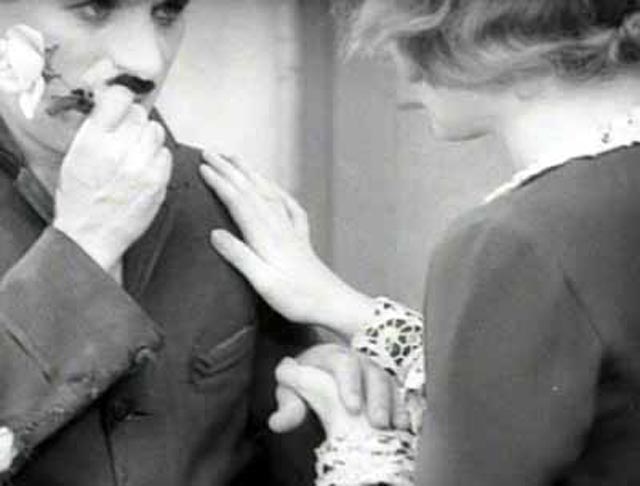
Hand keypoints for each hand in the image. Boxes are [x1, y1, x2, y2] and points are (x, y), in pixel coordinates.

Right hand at [53, 86, 171, 272]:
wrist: (90, 235)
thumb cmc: (80, 199)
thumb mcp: (75, 156)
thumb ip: (96, 129)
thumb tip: (113, 105)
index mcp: (93, 141)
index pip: (120, 98)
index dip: (123, 99)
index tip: (122, 105)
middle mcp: (118, 150)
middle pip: (141, 114)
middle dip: (135, 123)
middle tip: (127, 138)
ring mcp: (141, 166)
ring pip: (156, 132)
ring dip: (148, 139)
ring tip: (136, 154)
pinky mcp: (158, 181)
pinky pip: (166, 154)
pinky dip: (157, 159)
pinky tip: (144, 169)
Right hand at [200, 151, 375, 337]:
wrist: (332, 304)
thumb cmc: (298, 298)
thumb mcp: (263, 282)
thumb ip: (239, 256)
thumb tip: (215, 234)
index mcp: (265, 237)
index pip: (239, 201)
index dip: (220, 183)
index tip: (203, 167)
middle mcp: (278, 228)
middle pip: (251, 191)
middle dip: (230, 170)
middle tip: (211, 152)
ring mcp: (291, 231)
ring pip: (268, 193)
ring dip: (251, 174)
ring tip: (236, 159)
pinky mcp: (301, 239)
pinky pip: (289, 207)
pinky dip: (280, 192)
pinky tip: (276, 188)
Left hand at [268, 344, 409, 432]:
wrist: (317, 378)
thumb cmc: (301, 385)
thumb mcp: (290, 394)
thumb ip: (288, 407)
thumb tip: (277, 422)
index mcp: (331, 356)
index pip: (342, 364)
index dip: (349, 384)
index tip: (352, 407)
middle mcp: (355, 359)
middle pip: (371, 371)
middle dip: (375, 397)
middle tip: (376, 421)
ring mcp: (372, 371)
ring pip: (387, 382)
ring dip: (391, 404)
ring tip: (392, 426)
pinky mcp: (384, 385)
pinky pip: (398, 393)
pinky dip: (401, 408)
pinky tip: (403, 425)